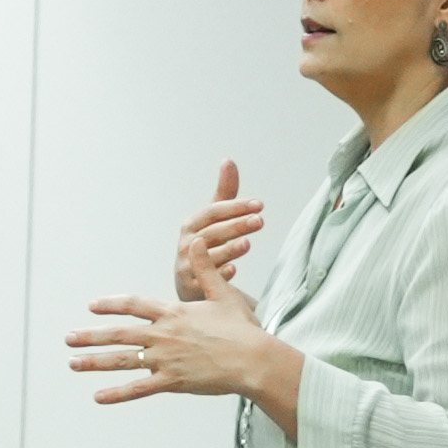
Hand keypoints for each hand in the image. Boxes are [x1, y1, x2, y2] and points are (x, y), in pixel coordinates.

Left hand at [69, 288, 288, 408]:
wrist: (255, 360)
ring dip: (94, 361)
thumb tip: (195, 241)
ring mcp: (165, 359)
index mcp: (173, 313)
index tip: (92, 306)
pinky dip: (117, 394)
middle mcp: (163, 335)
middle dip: (91, 335)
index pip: (134, 305)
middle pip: (119, 333)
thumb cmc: (243, 329)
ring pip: (122, 360)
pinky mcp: (173, 381)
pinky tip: (97, 396)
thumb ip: (205, 269)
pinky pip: (139, 389)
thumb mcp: (222, 294)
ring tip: (73, 363)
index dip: (111, 305)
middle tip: (68, 337)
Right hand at [171, 156, 269, 304]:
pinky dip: (219, 274)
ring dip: (229, 249)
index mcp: (192, 225)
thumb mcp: (212, 220)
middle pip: (213, 232)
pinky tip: (232, 269)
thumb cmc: (206, 245)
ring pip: (210, 256)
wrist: (190, 283)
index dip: (235, 207)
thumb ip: (224, 194)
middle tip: (260, 221)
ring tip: (248, 243)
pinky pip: (205, 280)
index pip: (214, 211)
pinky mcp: (192, 287)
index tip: (260, 204)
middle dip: (236, 225)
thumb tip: (228, 160)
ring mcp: (188, 266)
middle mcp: (187, 244)